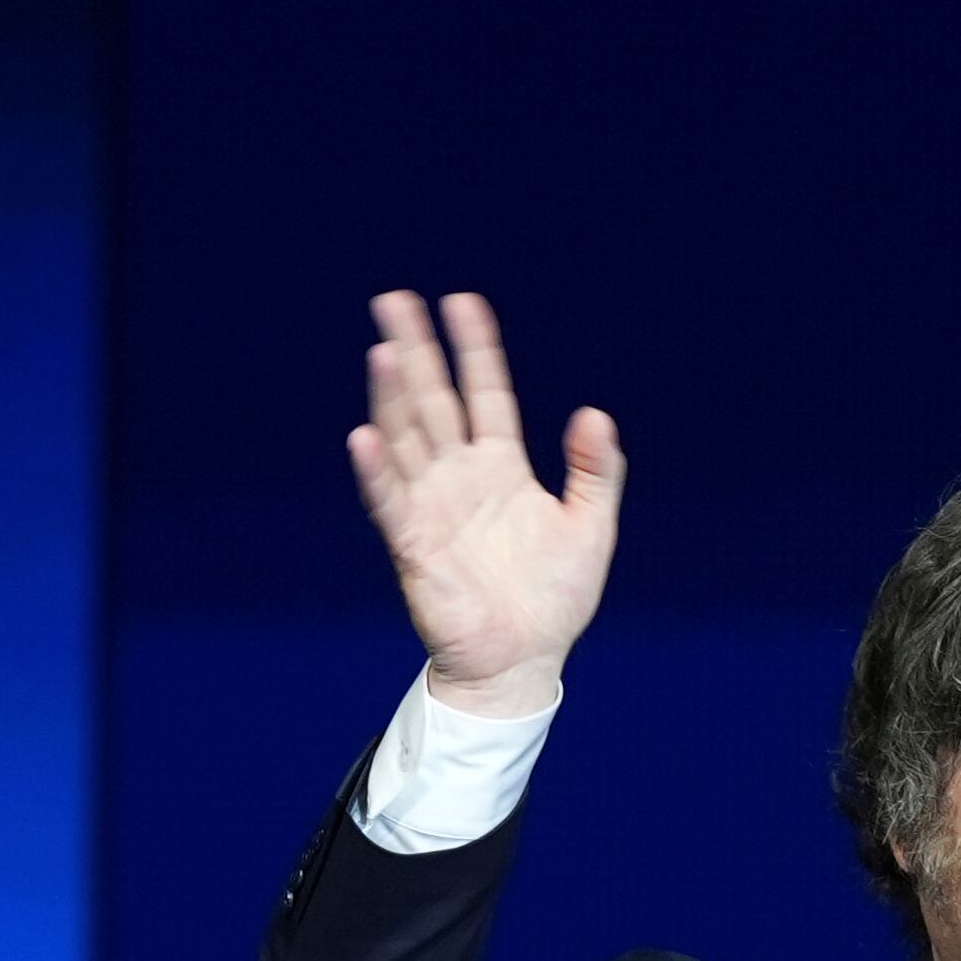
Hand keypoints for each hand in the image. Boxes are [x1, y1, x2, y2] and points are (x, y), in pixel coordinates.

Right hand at [345, 289, 623, 716]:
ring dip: (393, 397)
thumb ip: (596, 471)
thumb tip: (593, 412)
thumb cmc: (555, 598)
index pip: (485, 393)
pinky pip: (391, 503)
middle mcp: (460, 477)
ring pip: (407, 440)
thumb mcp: (591, 526)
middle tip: (393, 299)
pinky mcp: (415, 546)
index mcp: (501, 466)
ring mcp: (433, 508)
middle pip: (432, 400)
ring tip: (385, 350)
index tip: (461, 302)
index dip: (475, 349)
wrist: (523, 661)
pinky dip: (378, 472)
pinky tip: (365, 437)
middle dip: (417, 351)